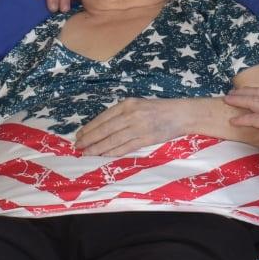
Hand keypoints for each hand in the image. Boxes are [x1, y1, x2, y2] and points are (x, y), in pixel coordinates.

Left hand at [74, 98, 196, 156]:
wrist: (180, 114)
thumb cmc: (157, 109)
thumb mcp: (138, 104)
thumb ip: (121, 113)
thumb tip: (100, 127)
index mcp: (127, 104)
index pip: (103, 118)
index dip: (89, 128)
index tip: (79, 135)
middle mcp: (131, 114)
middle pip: (105, 129)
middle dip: (89, 139)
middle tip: (78, 146)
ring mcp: (139, 127)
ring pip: (113, 140)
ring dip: (98, 148)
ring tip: (87, 153)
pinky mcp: (146, 138)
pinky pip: (126, 147)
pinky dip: (113, 152)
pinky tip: (103, 155)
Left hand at [223, 86, 258, 156]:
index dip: (258, 91)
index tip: (249, 90)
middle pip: (258, 93)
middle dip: (244, 92)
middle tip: (232, 91)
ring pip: (253, 102)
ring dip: (239, 100)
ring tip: (227, 99)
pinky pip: (253, 119)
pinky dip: (242, 119)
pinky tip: (232, 121)